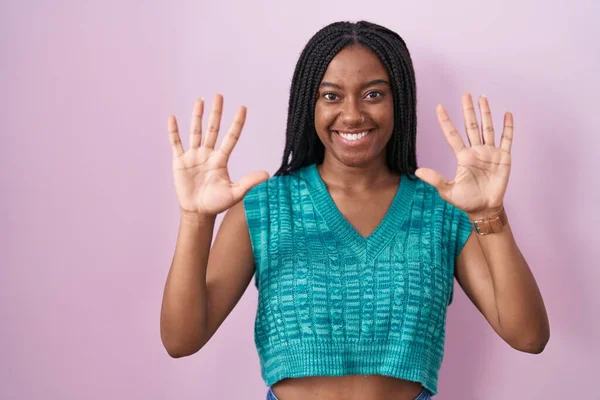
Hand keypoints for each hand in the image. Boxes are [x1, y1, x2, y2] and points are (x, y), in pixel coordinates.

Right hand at [168, 94, 269, 215]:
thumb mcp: (235, 193)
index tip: (243, 108)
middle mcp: (208, 154)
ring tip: (200, 101)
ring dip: (197, 116)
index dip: (237, 123)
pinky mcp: (180, 161)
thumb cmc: (217, 203)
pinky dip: (173, 131)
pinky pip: (176, 143)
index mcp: (221, 159)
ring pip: (196, 132)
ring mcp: (194, 156)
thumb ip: (249, 182)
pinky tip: (172, 118)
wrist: (198, 212)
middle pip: (213, 129)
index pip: (231, 137)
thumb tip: (267, 174)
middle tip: (219, 95)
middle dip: (216, 112)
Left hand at [415, 93, 512, 216]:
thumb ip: (435, 179)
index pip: (452, 135)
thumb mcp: (448, 191)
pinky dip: (507, 127)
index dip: (446, 121)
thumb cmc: (466, 201)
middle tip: (465, 94)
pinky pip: (506, 139)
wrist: (484, 209)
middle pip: (471, 126)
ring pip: (487, 128)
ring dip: (486, 113)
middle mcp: (476, 151)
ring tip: (483, 98)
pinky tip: (507, 113)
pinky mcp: (503, 157)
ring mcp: (490, 153)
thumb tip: (417, 171)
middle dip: (468, 110)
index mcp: (463, 157)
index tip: (439, 107)